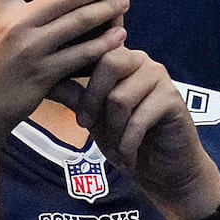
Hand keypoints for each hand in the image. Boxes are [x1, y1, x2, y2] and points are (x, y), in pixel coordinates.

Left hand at [71, 38, 219, 219]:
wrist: (163, 168)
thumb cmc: (128, 138)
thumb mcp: (95, 118)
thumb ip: (76, 97)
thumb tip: (45, 82)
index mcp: (122, 59)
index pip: (95, 50)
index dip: (77, 72)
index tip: (74, 108)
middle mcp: (143, 62)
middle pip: (109, 63)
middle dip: (92, 100)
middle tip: (86, 125)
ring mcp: (160, 78)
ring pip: (120, 96)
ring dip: (112, 129)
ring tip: (116, 145)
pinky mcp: (173, 99)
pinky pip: (139, 118)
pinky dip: (128, 143)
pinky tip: (129, 156)